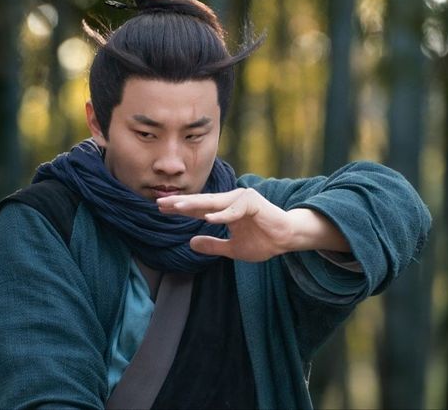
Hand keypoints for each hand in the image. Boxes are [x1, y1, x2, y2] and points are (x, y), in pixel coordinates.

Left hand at [157, 188, 302, 261]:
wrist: (287, 240)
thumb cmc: (264, 241)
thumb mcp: (232, 249)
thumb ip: (213, 245)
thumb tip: (190, 243)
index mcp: (224, 211)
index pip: (198, 209)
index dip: (181, 209)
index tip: (161, 209)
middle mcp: (230, 201)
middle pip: (201, 202)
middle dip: (181, 203)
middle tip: (160, 203)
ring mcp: (241, 199)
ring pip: (214, 203)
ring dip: (195, 205)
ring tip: (177, 207)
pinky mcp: (253, 202)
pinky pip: (234, 210)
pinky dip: (222, 215)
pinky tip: (207, 219)